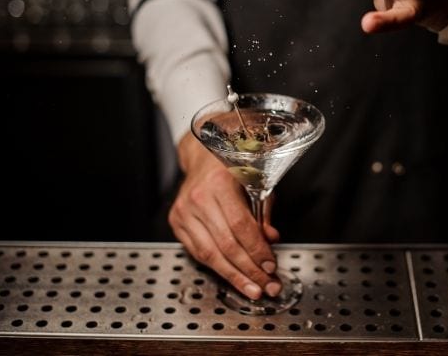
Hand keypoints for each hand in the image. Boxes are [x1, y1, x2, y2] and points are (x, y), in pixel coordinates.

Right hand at [169, 133, 281, 298]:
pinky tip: (233, 277)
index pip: (240, 225)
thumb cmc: (232, 168)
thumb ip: (264, 211)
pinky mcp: (176, 222)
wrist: (202, 157)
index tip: (271, 265)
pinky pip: (198, 252)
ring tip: (252, 289)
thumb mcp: (257, 182)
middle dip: (249, 270)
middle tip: (267, 285)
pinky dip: (217, 267)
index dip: (257, 250)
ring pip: (210, 253)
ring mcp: (184, 211)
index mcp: (220, 183)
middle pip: (226, 244)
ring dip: (234, 276)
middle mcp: (198, 197)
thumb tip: (271, 238)